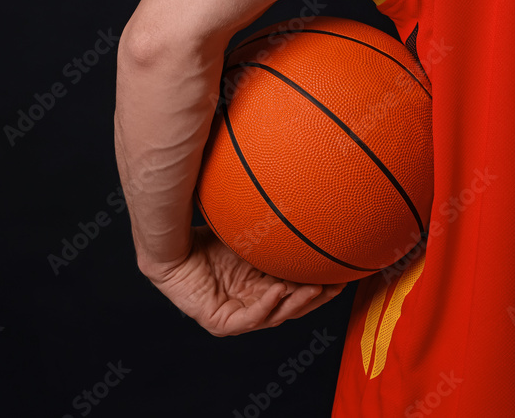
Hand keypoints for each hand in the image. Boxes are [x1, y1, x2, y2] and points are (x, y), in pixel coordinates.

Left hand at [143, 226, 346, 336]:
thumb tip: (303, 192)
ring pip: (275, 315)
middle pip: (293, 307)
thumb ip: (276, 224)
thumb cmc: (208, 237)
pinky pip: (248, 319)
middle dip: (317, 297)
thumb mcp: (252, 232)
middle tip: (339, 285)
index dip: (321, 286)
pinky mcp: (220, 323)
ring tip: (315, 287)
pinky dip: (265, 306)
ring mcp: (237, 316)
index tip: (344, 274)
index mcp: (263, 287)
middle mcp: (253, 303)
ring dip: (297, 302)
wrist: (170, 245)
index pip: (297, 292)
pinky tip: (277, 291)